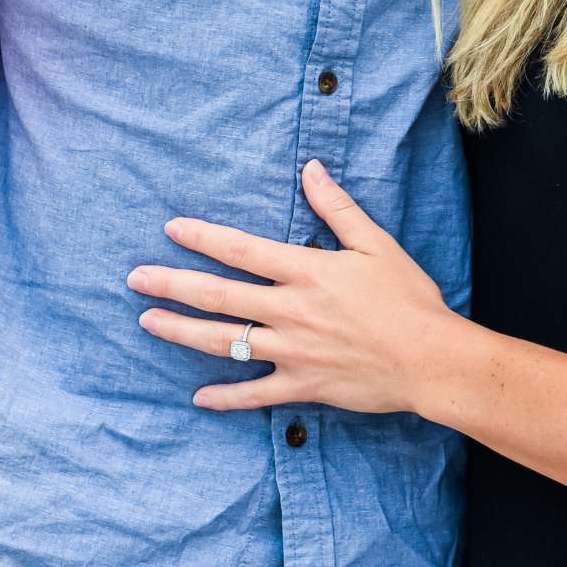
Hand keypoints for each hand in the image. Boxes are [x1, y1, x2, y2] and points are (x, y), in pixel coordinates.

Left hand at [128, 161, 457, 416]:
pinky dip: (225, 398)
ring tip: (148, 323)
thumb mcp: (375, 243)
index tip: (170, 229)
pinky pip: (255, 394)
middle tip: (135, 279)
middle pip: (218, 296)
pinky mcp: (303, 386)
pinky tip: (198, 397)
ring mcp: (292, 352)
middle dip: (172, 285)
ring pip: (224, 343)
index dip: (202, 238)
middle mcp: (290, 311)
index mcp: (306, 271)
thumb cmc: (408, 298)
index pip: (240, 250)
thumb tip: (310, 168)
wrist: (430, 359)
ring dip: (181, 332)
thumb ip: (337, 207)